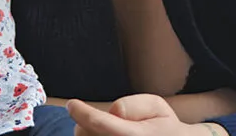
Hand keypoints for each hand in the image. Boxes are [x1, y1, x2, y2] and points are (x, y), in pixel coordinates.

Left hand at [69, 94, 220, 135]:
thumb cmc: (163, 126)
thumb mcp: (156, 106)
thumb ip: (133, 104)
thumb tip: (114, 111)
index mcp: (136, 135)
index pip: (100, 124)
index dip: (82, 112)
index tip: (72, 104)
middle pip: (85, 133)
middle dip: (85, 122)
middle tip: (101, 118)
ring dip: (87, 132)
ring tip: (107, 130)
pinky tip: (102, 135)